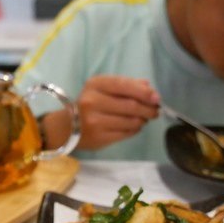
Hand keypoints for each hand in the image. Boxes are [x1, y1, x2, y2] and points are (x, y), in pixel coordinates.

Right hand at [41, 76, 159, 150]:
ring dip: (142, 120)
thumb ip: (126, 85)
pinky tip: (134, 126)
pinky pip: (126, 133)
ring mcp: (95, 121)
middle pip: (130, 105)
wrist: (66, 127)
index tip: (157, 98)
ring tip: (144, 119)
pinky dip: (135, 130)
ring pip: (130, 121)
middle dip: (148, 109)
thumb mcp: (103, 89)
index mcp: (95, 85)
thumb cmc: (89, 105)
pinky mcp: (99, 137)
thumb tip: (149, 87)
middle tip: (155, 111)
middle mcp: (92, 102)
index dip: (144, 92)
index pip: (124, 85)